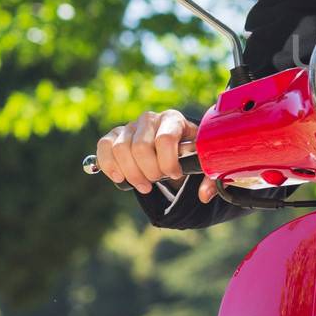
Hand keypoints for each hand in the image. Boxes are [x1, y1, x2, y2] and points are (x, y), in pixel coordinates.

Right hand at [96, 109, 213, 202]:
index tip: (174, 174)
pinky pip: (104, 147)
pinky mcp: (114, 135)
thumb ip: (211, 179)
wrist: (173, 147)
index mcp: (174, 120)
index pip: (164, 139)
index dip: (168, 162)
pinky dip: (109, 166)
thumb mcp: (204, 163)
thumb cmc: (190, 154)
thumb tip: (204, 196)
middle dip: (149, 171)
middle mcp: (150, 119)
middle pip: (140, 147)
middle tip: (157, 180)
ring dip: (132, 174)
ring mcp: (130, 126)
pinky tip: (120, 178)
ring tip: (144, 184)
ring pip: (121, 150)